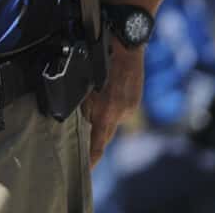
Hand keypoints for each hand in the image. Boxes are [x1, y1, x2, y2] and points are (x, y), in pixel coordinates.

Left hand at [81, 38, 143, 164]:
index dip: (92, 159)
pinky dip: (111, 101)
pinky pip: (119, 107)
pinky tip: (108, 85)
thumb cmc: (103, 60)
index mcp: (107, 113)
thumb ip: (84, 105)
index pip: (98, 145)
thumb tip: (80, 117)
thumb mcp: (86, 83)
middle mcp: (121, 114)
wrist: (126, 44)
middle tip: (87, 110)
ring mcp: (130, 107)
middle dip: (94, 126)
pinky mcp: (134, 100)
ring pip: (110, 116)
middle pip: (103, 129)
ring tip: (100, 88)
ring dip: (103, 109)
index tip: (87, 170)